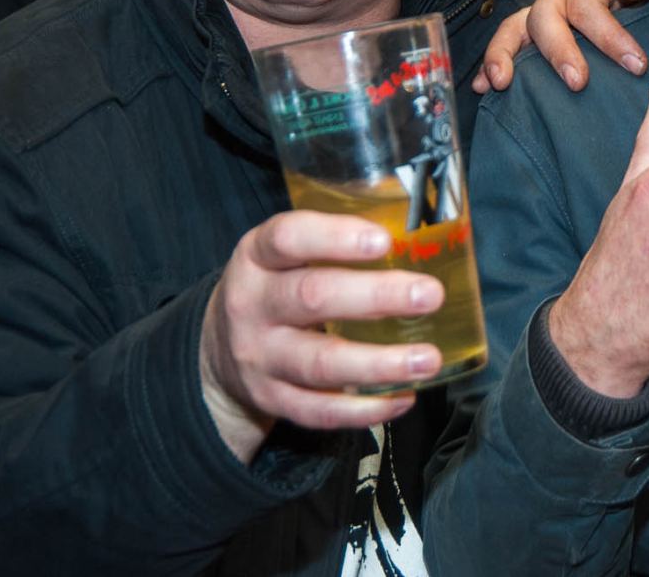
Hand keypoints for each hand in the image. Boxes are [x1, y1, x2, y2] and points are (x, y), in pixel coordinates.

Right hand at [199, 211, 444, 462]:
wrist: (218, 347)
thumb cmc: (276, 286)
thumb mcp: (287, 254)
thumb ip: (336, 243)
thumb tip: (422, 239)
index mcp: (257, 257)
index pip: (288, 238)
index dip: (335, 237)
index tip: (384, 241)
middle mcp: (252, 305)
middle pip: (312, 298)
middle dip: (377, 296)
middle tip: (430, 295)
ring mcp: (260, 358)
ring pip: (321, 363)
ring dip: (380, 363)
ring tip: (427, 359)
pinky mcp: (271, 399)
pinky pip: (319, 410)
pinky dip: (365, 409)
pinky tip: (402, 398)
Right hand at [476, 0, 648, 92]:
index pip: (587, 2)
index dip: (608, 35)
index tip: (635, 64)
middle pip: (546, 16)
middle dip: (559, 51)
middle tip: (578, 82)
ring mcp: (546, 7)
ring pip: (516, 27)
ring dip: (505, 54)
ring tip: (501, 84)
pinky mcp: (540, 27)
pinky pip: (510, 40)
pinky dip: (494, 61)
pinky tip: (484, 86)